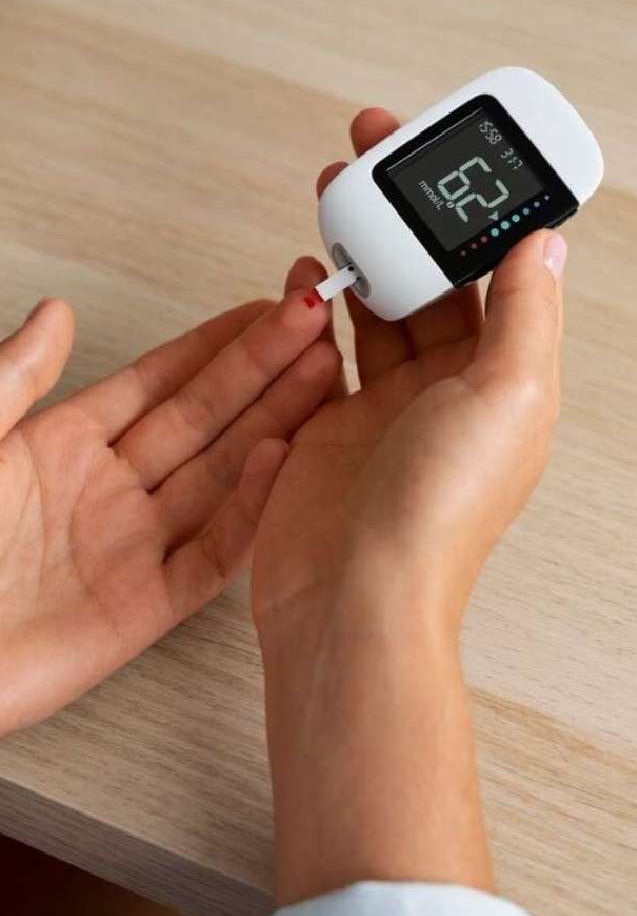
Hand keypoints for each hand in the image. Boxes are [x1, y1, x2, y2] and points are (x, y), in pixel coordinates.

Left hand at [0, 291, 338, 734]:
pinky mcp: (141, 609)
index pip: (158, 381)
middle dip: (262, 368)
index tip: (264, 307)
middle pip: (203, 418)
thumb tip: (56, 311)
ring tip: (327, 372)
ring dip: (274, 422)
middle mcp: (107, 492)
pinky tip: (281, 460)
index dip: (215, 343)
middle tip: (315, 321)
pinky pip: (210, 555)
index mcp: (62, 447)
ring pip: (221, 474)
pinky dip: (249, 510)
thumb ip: (12, 380)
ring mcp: (129, 548)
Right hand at [253, 108, 566, 903]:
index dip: (470, 214)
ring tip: (337, 192)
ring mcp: (386, 406)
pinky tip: (305, 274)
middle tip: (375, 151)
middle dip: (404, 214)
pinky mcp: (329, 424)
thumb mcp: (507, 398)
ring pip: (376, 304)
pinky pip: (325, 348)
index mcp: (503, 380)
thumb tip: (546, 243)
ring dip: (359, 248)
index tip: (450, 161)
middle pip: (430, 279)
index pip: (493, 273)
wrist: (354, 600)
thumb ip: (526, 315)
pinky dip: (315, 305)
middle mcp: (449, 389)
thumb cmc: (437, 516)